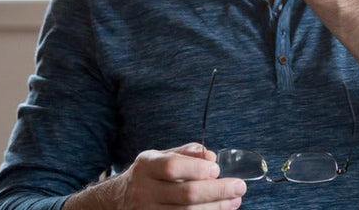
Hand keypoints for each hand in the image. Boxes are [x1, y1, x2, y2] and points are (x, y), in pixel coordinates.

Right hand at [65, 143, 245, 209]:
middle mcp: (146, 191)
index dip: (197, 168)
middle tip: (239, 186)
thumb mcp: (159, 156)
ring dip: (216, 207)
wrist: (118, 200)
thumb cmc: (148, 175)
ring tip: (235, 200)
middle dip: (217, 191)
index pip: (173, 167)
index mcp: (147, 167)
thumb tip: (211, 156)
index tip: (217, 169)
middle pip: (186, 194)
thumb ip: (186, 153)